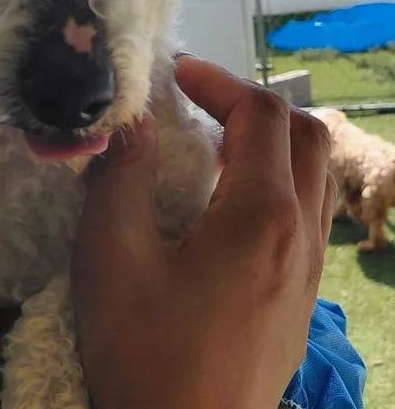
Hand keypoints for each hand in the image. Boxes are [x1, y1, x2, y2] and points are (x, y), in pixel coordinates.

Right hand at [72, 55, 335, 408]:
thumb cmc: (145, 351)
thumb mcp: (112, 256)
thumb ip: (121, 176)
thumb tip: (129, 122)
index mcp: (260, 217)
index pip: (261, 115)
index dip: (218, 81)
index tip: (175, 74)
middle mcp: (299, 236)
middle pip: (304, 135)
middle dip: (250, 103)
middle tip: (196, 102)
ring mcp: (307, 272)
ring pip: (314, 175)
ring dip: (270, 141)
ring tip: (214, 143)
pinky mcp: (301, 300)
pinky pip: (307, 215)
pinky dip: (277, 181)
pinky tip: (229, 204)